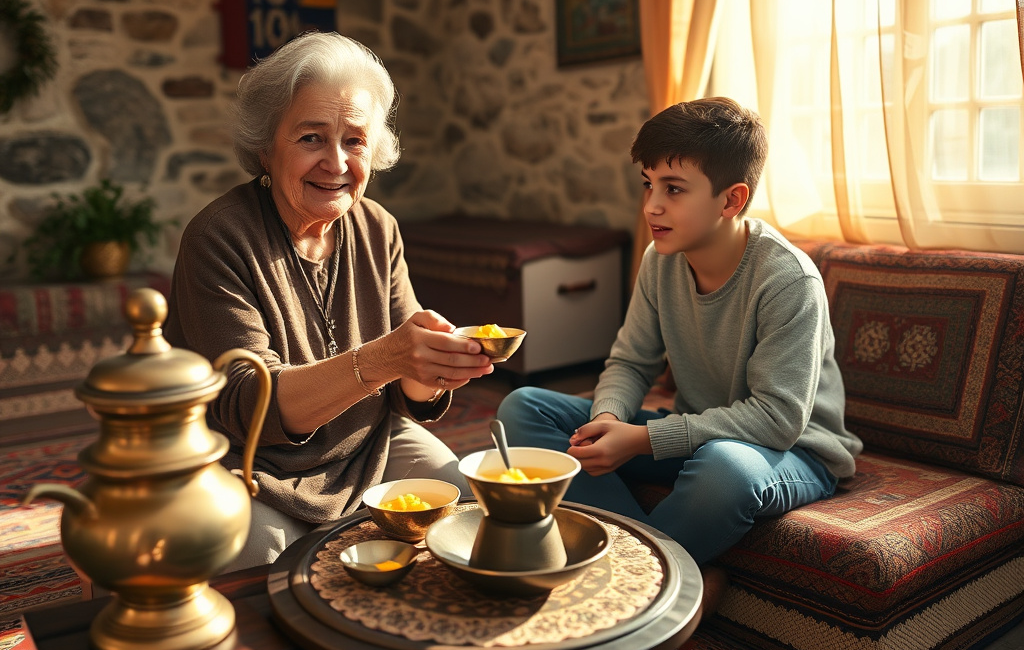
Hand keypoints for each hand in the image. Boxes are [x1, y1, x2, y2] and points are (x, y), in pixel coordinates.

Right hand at [375, 310, 492, 395]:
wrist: (388, 356)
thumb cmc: (408, 334)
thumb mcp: (417, 319)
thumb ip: (434, 318)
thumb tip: (452, 328)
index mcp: (419, 338)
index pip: (445, 343)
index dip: (464, 345)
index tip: (479, 347)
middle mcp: (420, 356)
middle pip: (452, 360)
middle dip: (473, 361)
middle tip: (489, 360)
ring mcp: (422, 371)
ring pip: (451, 373)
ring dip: (472, 372)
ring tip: (486, 368)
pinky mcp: (424, 381)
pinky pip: (445, 384)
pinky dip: (460, 381)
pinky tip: (472, 375)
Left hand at [567, 417, 652, 475]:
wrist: (639, 440)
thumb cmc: (621, 430)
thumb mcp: (603, 424)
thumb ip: (585, 430)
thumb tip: (572, 440)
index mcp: (600, 450)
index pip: (576, 454)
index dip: (572, 447)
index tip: (577, 440)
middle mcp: (602, 462)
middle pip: (578, 463)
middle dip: (576, 454)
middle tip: (583, 444)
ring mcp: (606, 468)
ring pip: (584, 469)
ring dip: (582, 460)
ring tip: (590, 449)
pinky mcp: (609, 470)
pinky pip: (592, 472)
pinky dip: (588, 465)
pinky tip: (593, 455)